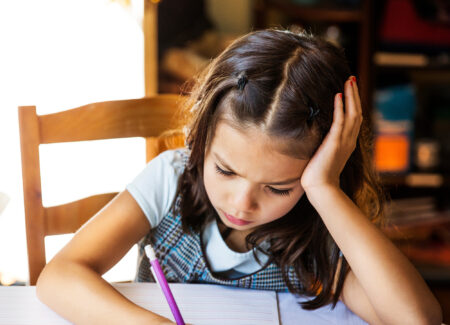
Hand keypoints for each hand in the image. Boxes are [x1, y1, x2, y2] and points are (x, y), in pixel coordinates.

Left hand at [300, 76, 362, 191]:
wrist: (320, 188)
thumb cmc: (319, 175)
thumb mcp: (325, 156)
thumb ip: (326, 146)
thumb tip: (320, 138)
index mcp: (348, 143)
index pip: (354, 119)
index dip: (354, 104)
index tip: (350, 91)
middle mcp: (349, 140)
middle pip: (357, 112)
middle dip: (354, 95)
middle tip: (352, 79)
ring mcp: (344, 141)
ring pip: (352, 114)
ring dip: (350, 96)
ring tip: (348, 82)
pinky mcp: (335, 142)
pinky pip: (340, 121)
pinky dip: (340, 108)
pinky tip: (338, 96)